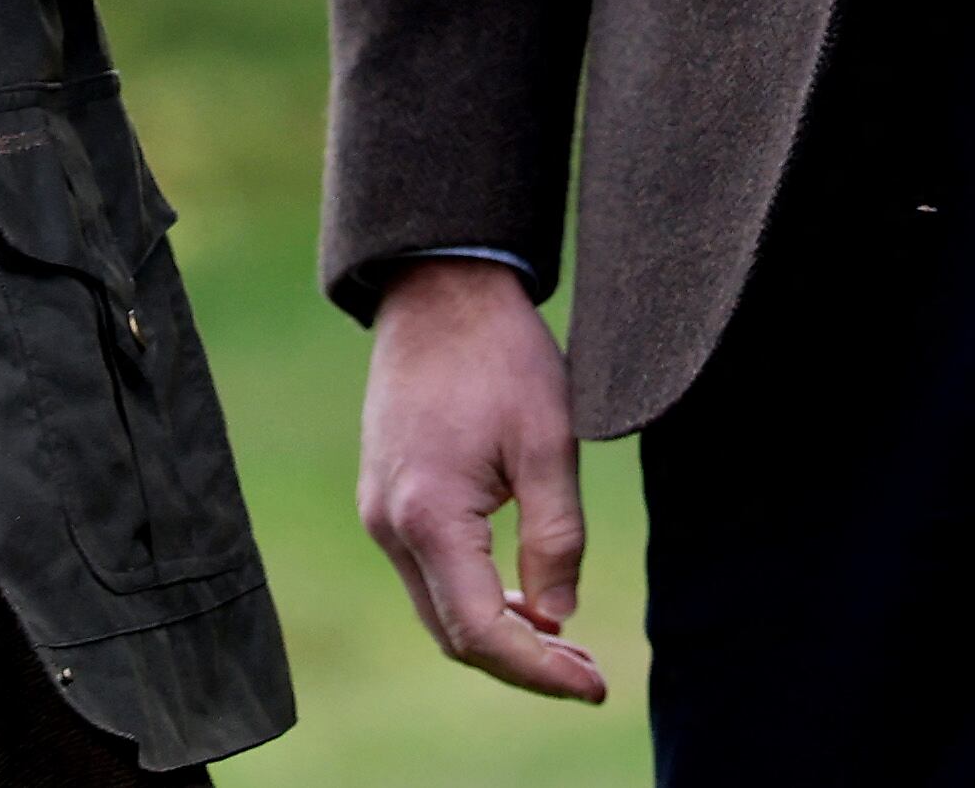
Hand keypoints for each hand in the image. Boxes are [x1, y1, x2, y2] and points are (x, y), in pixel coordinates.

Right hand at [359, 257, 605, 704]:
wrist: (438, 290)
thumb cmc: (500, 356)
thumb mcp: (549, 444)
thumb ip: (557, 538)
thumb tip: (559, 618)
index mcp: (427, 515)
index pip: (481, 632)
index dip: (540, 671)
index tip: (595, 684)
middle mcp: (388, 524)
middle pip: (452, 633)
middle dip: (523, 663)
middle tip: (589, 671)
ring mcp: (378, 511)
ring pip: (437, 608)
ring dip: (499, 634)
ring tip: (566, 640)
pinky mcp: (383, 496)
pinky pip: (427, 573)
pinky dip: (474, 598)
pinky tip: (523, 594)